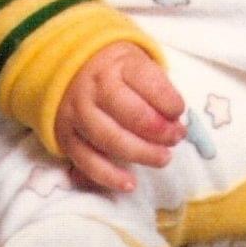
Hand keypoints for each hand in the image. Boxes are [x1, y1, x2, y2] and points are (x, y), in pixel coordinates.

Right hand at [54, 41, 186, 191]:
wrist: (71, 67)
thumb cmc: (115, 71)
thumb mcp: (138, 63)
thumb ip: (157, 88)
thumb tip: (174, 121)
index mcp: (117, 65)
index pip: (149, 84)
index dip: (170, 103)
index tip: (179, 112)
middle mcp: (94, 87)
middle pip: (131, 114)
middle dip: (160, 131)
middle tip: (175, 138)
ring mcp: (78, 112)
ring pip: (110, 140)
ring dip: (142, 153)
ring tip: (163, 158)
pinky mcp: (66, 135)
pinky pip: (87, 161)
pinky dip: (109, 177)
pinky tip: (130, 183)